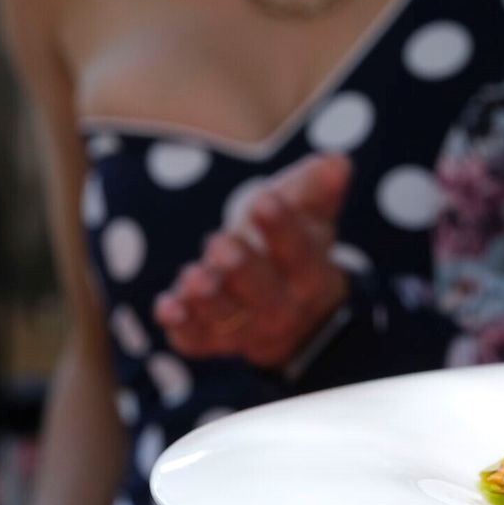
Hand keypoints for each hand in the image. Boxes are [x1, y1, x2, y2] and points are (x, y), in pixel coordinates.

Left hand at [154, 153, 352, 368]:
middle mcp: (282, 308)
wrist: (289, 311)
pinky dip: (182, 327)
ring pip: (229, 321)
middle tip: (223, 245)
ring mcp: (246, 328)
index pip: (300, 254)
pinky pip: (196, 340)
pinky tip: (167, 307)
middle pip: (266, 296)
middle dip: (244, 271)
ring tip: (194, 277)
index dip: (284, 230)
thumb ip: (317, 189)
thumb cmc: (291, 249)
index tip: (264, 201)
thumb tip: (336, 163)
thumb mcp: (309, 217)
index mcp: (310, 274)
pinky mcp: (210, 340)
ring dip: (210, 301)